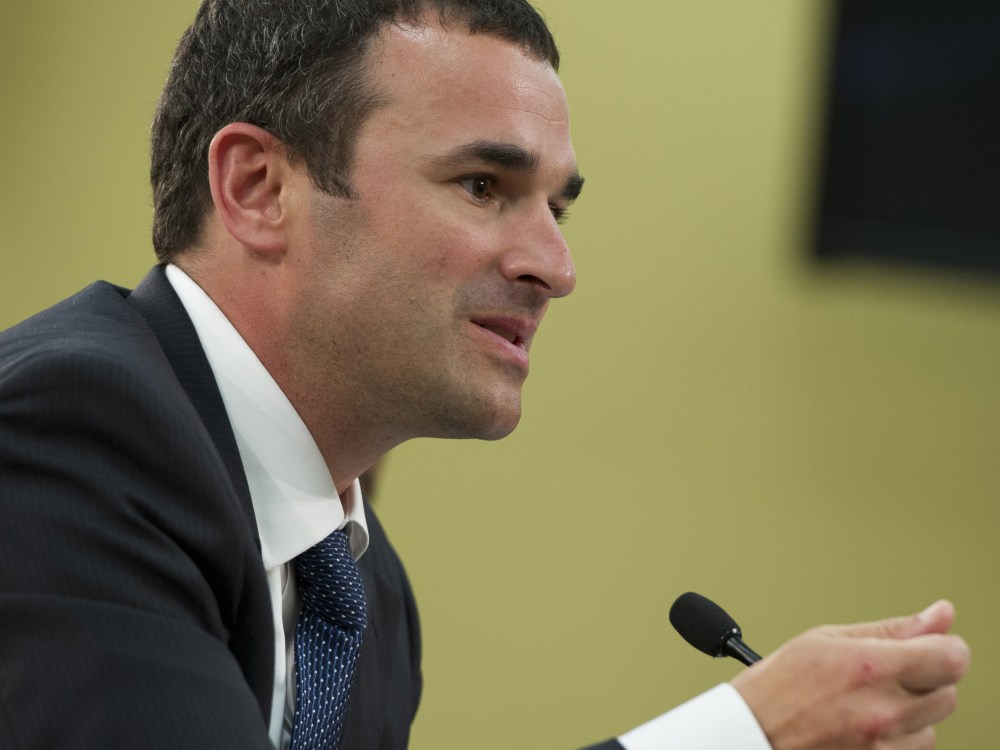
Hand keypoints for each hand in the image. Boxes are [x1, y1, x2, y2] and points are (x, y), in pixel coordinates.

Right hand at [730, 600, 969, 748]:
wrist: (749, 738)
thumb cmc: (775, 689)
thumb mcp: (825, 639)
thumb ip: (891, 629)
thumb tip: (939, 615)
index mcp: (869, 668)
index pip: (952, 658)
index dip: (946, 649)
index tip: (933, 647)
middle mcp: (882, 711)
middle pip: (948, 693)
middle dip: (925, 681)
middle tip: (885, 676)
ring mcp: (882, 747)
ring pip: (932, 727)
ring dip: (910, 715)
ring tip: (865, 705)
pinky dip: (896, 741)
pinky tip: (863, 728)